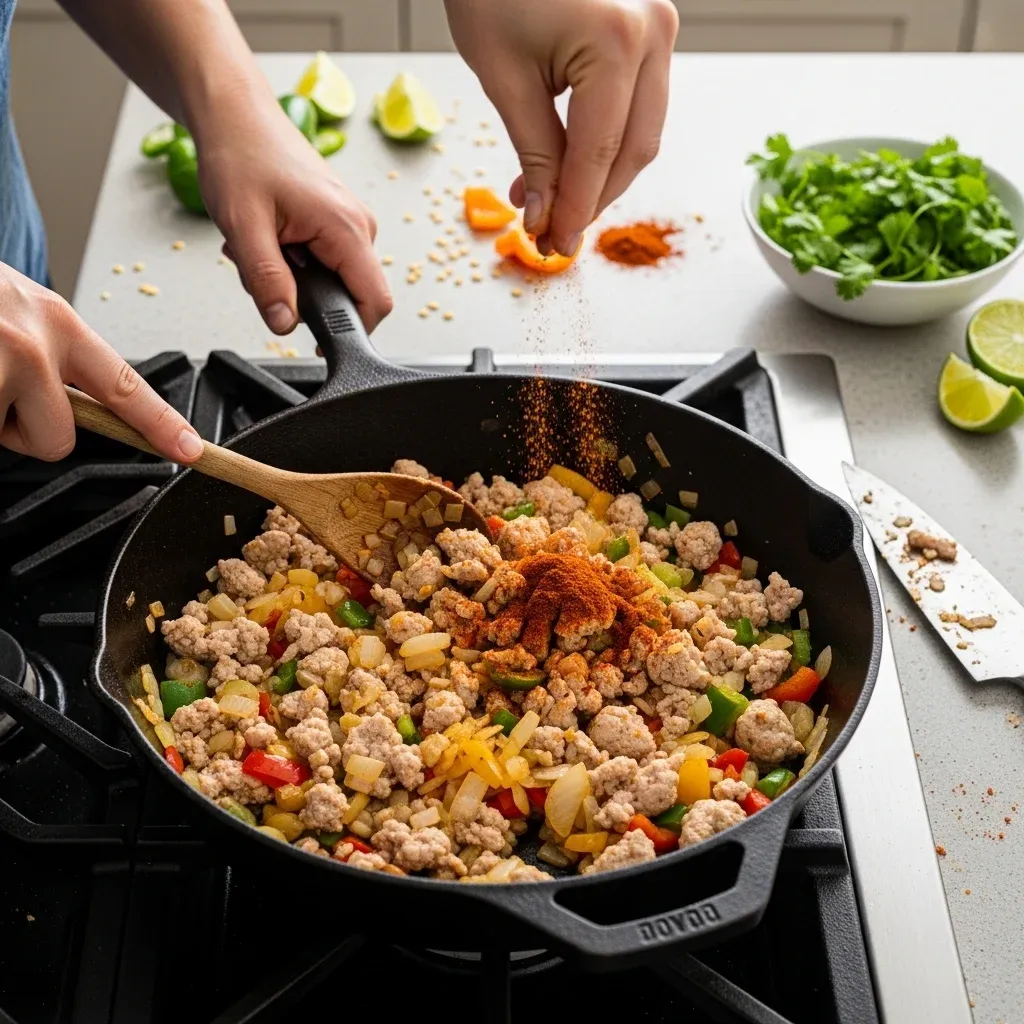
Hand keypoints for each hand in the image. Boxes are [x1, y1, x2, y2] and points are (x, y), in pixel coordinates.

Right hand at [0, 263, 202, 462]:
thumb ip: (53, 354)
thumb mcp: (18, 309)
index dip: (161, 424)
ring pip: (10, 440)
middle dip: (25, 430)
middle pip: (60, 438)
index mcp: (57, 322)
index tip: (190, 451)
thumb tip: (76, 405)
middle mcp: (31, 344)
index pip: (124, 385)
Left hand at [194, 89, 391, 334]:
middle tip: (262, 269)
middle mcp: (358, 225)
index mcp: (347, 227)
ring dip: (292, 277)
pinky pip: (323, 261)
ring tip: (260, 244)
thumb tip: (284, 324)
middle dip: (305, 298)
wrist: (234, 115)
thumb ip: (267, 281)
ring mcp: (349, 223)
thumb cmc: (241, 153)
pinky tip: (269, 237)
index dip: (350, 331)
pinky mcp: (335, 222)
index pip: (375, 302)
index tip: (318, 340)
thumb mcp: (244, 226)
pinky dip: (291, 259)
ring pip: (332, 280)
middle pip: (350, 295)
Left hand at [446, 0, 677, 255]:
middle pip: (634, 149)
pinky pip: (640, 102)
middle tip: (554, 232)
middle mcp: (653, 32)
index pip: (599, 154)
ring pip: (643, 131)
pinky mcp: (652, 27)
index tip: (557, 245)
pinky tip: (570, 160)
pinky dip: (608, 139)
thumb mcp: (504, 76)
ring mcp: (661, 26)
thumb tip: (547, 214)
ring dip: (601, 174)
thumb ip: (534, 152)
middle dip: (593, 198)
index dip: (577, 209)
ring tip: (553, 199)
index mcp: (616, 42)